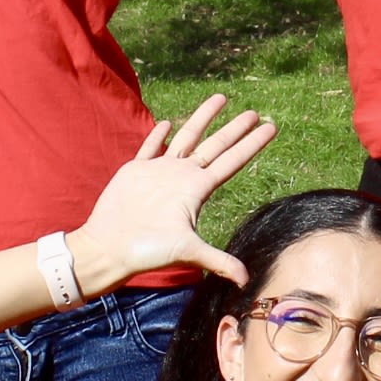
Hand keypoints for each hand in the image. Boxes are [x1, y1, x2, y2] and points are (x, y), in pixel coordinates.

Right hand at [67, 95, 277, 287]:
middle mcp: (182, 178)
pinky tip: (166, 122)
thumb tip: (247, 281)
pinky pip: (151, 147)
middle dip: (235, 129)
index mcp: (196, 190)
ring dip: (202, 119)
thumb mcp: (188, 252)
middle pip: (215, 146)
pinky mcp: (136, 171)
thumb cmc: (147, 251)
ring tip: (220, 99)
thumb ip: (218, 261)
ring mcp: (159, 173)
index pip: (231, 162)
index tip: (270, 128)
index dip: (251, 144)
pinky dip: (158, 135)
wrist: (109, 248)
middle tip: (255, 113)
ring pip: (186, 137)